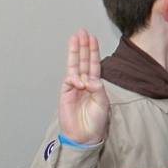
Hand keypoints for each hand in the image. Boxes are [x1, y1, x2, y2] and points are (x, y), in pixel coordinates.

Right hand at [58, 29, 109, 144]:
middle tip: (82, 32)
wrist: (84, 136)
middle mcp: (84, 82)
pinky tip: (78, 80)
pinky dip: (74, 78)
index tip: (92, 38)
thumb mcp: (102, 103)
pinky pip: (69, 81)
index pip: (94, 63)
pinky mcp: (65, 93)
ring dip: (75, 52)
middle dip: (83, 46)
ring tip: (75, 38)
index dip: (93, 50)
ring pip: (74, 66)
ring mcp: (74, 87)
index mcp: (95, 84)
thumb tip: (90, 80)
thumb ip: (98, 90)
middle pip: (83, 60)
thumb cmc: (96, 121)